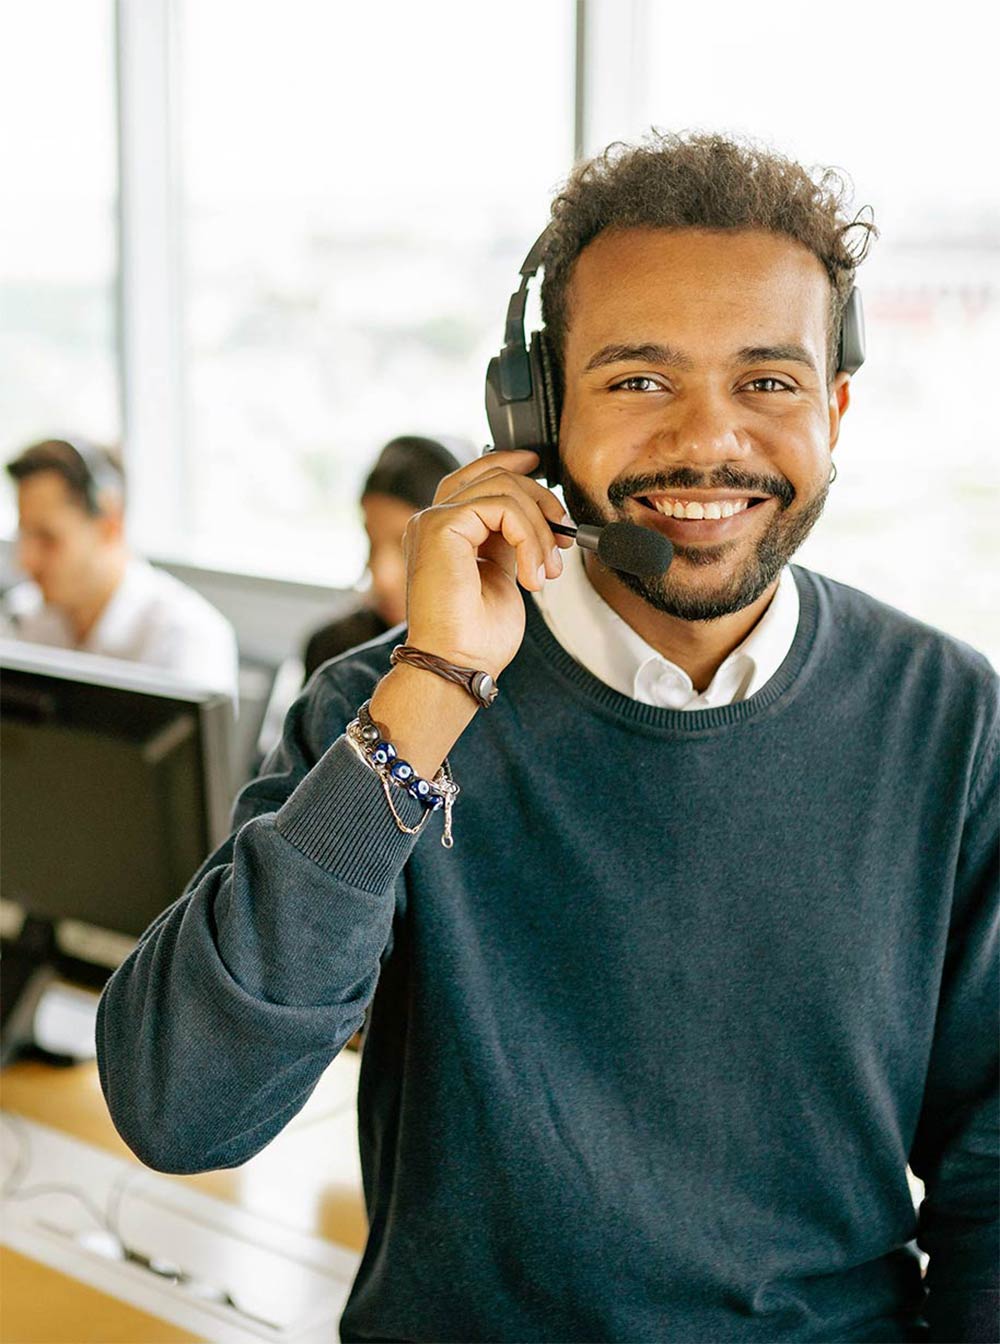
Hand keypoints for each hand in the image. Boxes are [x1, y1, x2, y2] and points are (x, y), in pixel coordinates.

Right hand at [402, 449, 573, 678]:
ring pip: (503, 488)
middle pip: (492, 475)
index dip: (507, 463)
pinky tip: (531, 575)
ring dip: (540, 528)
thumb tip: (532, 519)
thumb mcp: (502, 576)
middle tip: (563, 538)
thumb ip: (508, 542)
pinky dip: (529, 537)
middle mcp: (433, 522)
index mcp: (443, 533)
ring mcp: (433, 521)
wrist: (458, 663)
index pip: (473, 479)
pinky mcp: (441, 526)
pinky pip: (502, 507)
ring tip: (547, 571)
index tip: (539, 465)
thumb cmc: (476, 637)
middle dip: (540, 499)